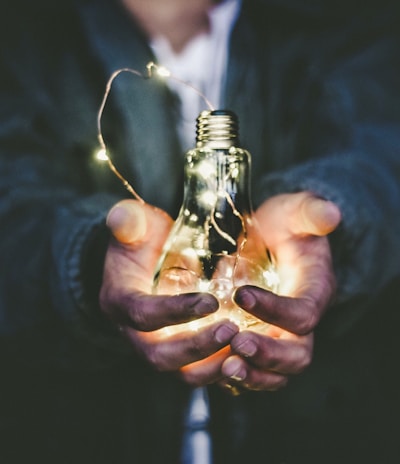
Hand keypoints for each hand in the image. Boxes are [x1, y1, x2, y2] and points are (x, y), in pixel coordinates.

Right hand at [99, 199, 237, 379]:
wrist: (144, 263)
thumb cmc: (142, 242)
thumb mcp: (135, 226)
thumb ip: (129, 221)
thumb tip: (121, 217)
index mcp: (120, 302)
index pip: (143, 314)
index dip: (174, 311)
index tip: (211, 301)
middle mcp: (135, 333)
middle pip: (160, 356)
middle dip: (197, 347)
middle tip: (232, 330)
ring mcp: (157, 346)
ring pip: (181, 372)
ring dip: (213, 365)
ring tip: (245, 348)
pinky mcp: (179, 353)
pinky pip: (199, 371)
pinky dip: (222, 369)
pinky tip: (248, 356)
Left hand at [220, 192, 341, 392]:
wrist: (271, 239)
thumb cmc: (284, 225)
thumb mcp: (296, 212)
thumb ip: (310, 212)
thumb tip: (330, 213)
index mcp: (314, 291)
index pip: (303, 314)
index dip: (276, 310)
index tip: (241, 294)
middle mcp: (301, 322)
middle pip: (297, 355)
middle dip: (268, 354)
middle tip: (236, 344)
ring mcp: (280, 335)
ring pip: (276, 373)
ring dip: (252, 375)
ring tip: (225, 367)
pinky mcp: (260, 341)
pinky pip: (253, 370)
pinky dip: (236, 375)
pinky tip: (212, 366)